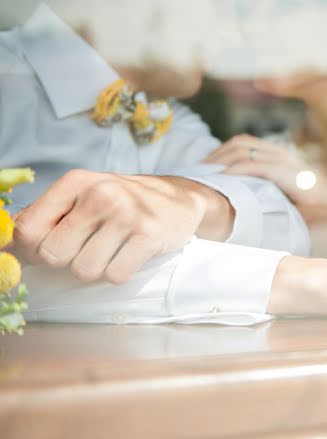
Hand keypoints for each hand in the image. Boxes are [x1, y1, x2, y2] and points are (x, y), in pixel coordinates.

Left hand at [13, 169, 228, 283]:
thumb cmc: (120, 203)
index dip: (33, 250)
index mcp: (75, 182)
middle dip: (68, 260)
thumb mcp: (80, 197)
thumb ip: (42, 217)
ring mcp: (127, 213)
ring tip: (113, 249)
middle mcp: (100, 194)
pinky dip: (120, 272)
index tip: (52, 247)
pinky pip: (115, 275)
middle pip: (54, 256)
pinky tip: (130, 254)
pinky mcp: (149, 234)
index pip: (27, 231)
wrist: (177, 199)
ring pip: (84, 270)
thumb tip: (3, 246)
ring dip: (96, 269)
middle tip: (89, 247)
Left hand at [205, 135, 326, 220]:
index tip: (207, 166)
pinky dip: (236, 170)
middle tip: (200, 170)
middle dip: (217, 154)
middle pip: (239, 143)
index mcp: (277, 152)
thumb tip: (242, 191)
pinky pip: (254, 165)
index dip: (221, 151)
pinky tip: (225, 177)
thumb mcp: (283, 188)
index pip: (243, 142)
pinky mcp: (283, 171)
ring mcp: (282, 159)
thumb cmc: (311, 199)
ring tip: (208, 174)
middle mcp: (278, 151)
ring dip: (222, 161)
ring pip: (243, 151)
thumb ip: (265, 183)